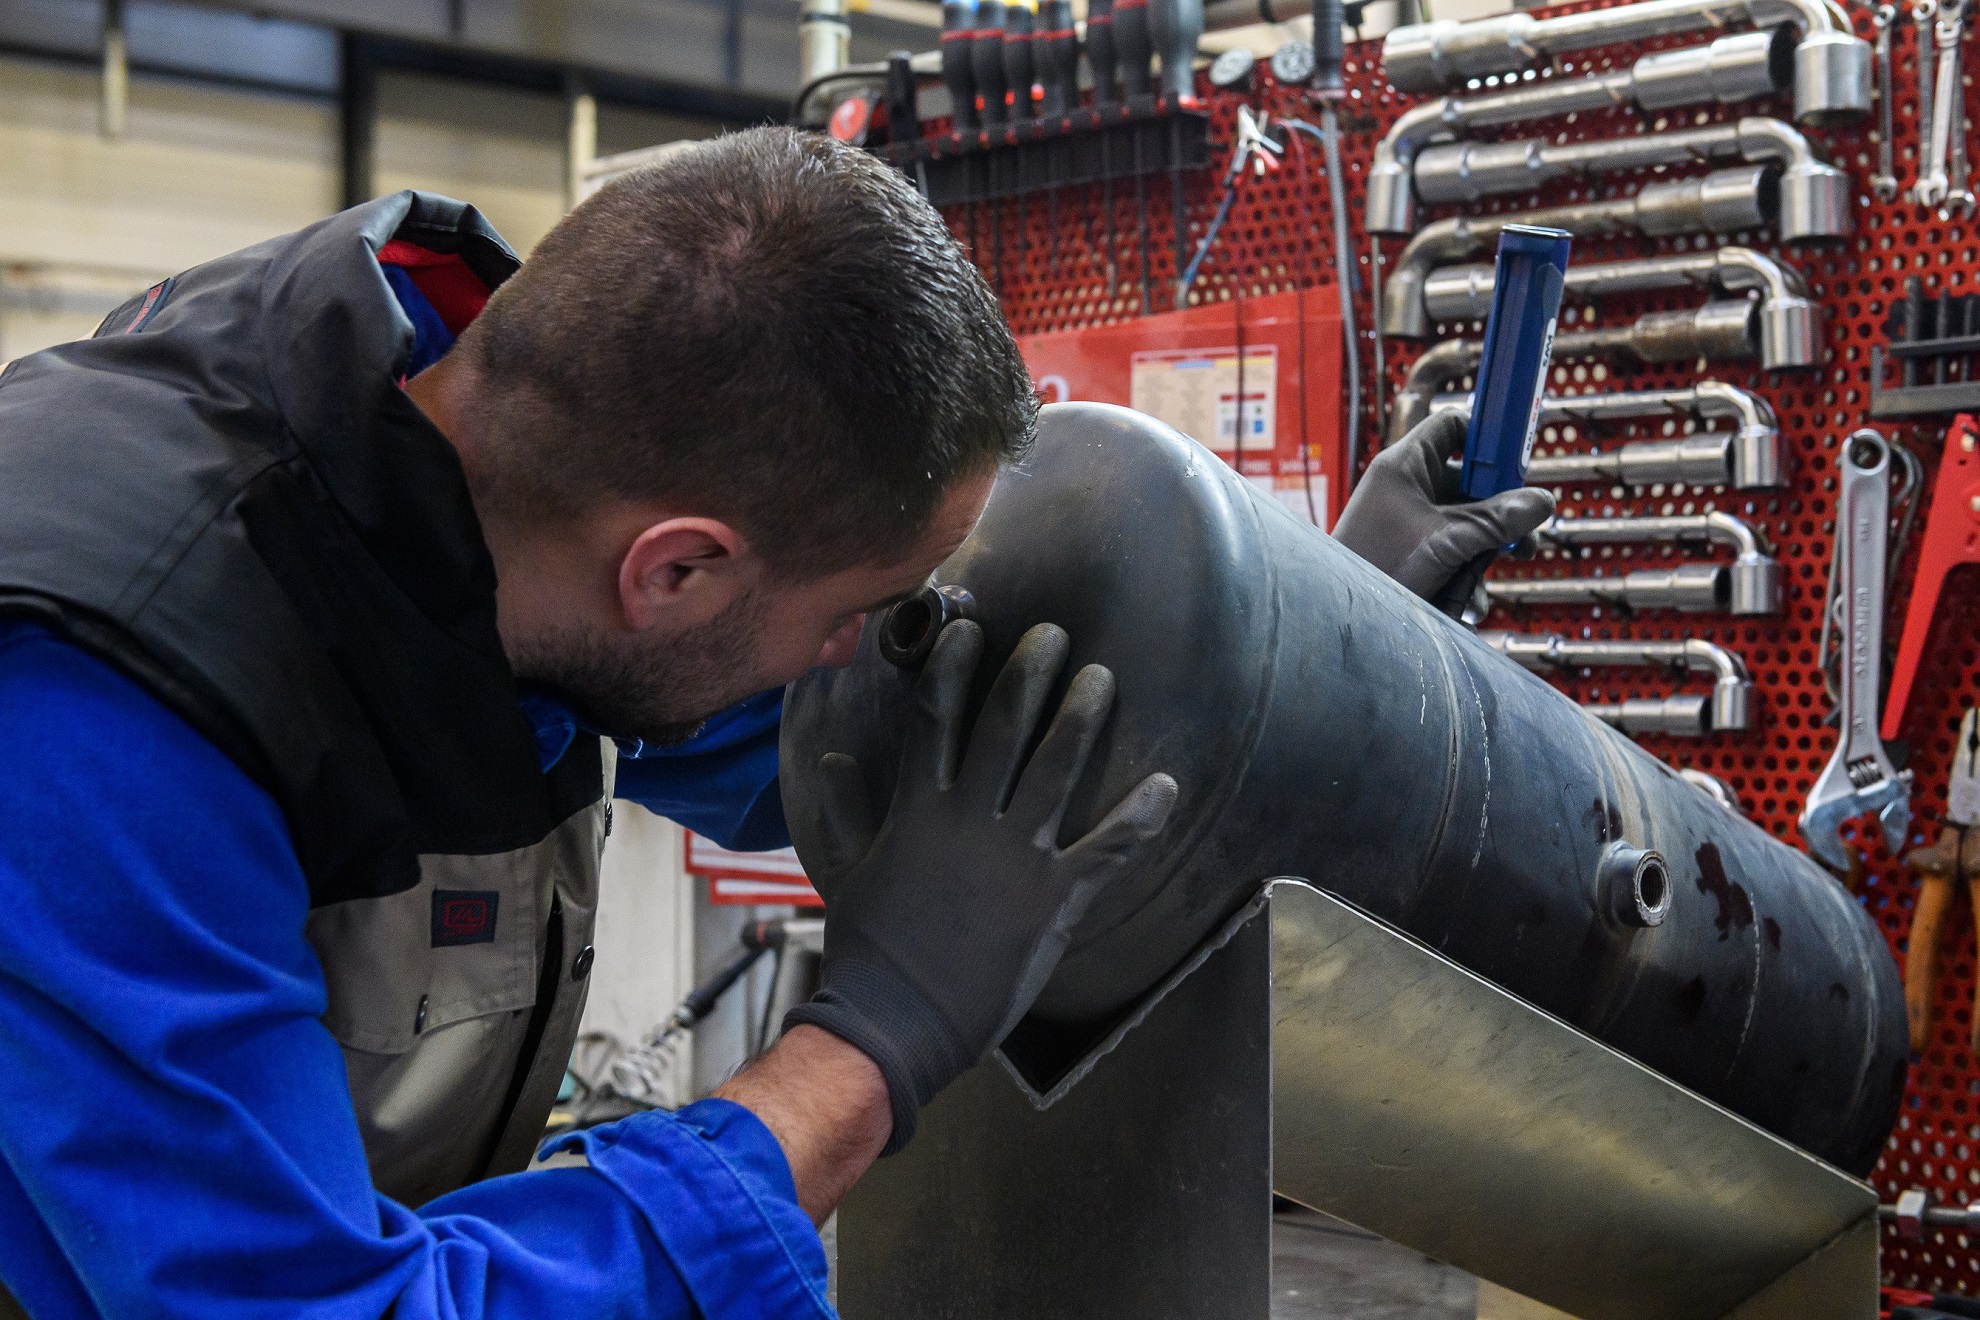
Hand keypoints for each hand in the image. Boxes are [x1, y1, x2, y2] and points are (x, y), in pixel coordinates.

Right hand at [784, 619, 1177, 1153]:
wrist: (897, 1020)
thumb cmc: (869, 949)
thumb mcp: (852, 869)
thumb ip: (850, 807)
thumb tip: (834, 757)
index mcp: (917, 810)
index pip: (934, 720)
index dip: (951, 667)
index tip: (967, 626)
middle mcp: (967, 819)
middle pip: (1002, 726)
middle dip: (1029, 672)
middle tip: (1054, 633)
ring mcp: (1014, 856)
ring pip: (1056, 767)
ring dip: (1082, 717)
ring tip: (1101, 677)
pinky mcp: (1052, 897)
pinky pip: (1106, 848)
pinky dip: (1140, 816)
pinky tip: (1166, 785)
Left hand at [1332, 409, 1555, 616]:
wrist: (1337, 616)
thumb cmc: (1379, 570)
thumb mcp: (1449, 541)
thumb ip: (1498, 519)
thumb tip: (1544, 501)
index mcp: (1404, 465)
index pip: (1451, 426)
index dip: (1488, 437)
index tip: (1519, 462)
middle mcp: (1404, 487)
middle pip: (1467, 480)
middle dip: (1499, 511)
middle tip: (1525, 535)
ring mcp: (1404, 520)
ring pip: (1462, 521)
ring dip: (1485, 549)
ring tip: (1499, 569)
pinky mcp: (1406, 552)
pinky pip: (1447, 550)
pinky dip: (1463, 572)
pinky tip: (1469, 602)